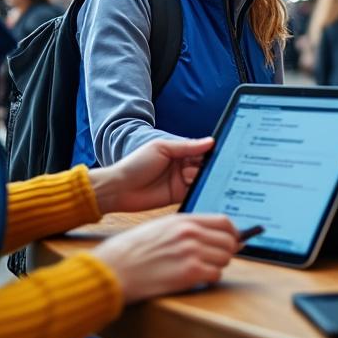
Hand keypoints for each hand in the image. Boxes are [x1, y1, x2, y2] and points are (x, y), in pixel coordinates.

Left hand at [89, 138, 212, 213]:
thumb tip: (210, 141)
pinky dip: (199, 190)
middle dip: (207, 165)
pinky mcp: (179, 196)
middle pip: (203, 165)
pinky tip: (196, 187)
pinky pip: (195, 192)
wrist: (119, 188)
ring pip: (201, 178)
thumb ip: (186, 146)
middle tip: (203, 166)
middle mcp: (182, 166)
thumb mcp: (161, 148)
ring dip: (200, 177)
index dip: (209, 151)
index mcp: (178, 152)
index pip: (200, 150)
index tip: (218, 152)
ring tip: (187, 176)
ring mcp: (181, 181)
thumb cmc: (135, 164)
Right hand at [91, 213, 239, 302]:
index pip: (224, 221)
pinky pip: (216, 275)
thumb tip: (212, 236)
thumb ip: (186, 230)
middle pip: (229, 241)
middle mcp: (190, 233)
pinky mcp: (190, 272)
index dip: (232, 233)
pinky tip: (195, 280)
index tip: (233, 241)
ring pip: (225, 259)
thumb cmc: (130, 252)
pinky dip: (209, 280)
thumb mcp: (159, 229)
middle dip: (226, 253)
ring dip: (217, 267)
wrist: (112, 269)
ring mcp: (192, 251)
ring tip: (200, 270)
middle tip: (214, 260)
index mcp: (183, 220)